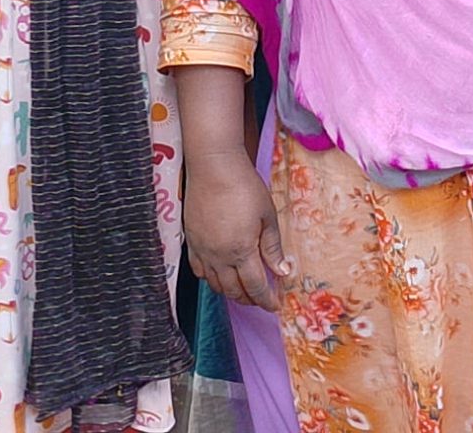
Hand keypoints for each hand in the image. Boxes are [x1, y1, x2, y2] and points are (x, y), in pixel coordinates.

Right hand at [185, 155, 282, 310]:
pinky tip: (220, 274)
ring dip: (230, 292)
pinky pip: (198, 270)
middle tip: (262, 298)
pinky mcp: (190, 240)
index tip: (275, 306)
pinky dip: (211, 278)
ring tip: (243, 289)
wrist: (213, 166)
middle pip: (233, 290)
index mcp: (241, 251)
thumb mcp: (267, 215)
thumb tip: (282, 271)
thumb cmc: (244, 186)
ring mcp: (202, 250)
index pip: (255, 286)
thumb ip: (272, 246)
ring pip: (215, 284)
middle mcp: (219, 256)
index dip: (267, 300)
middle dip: (249, 299)